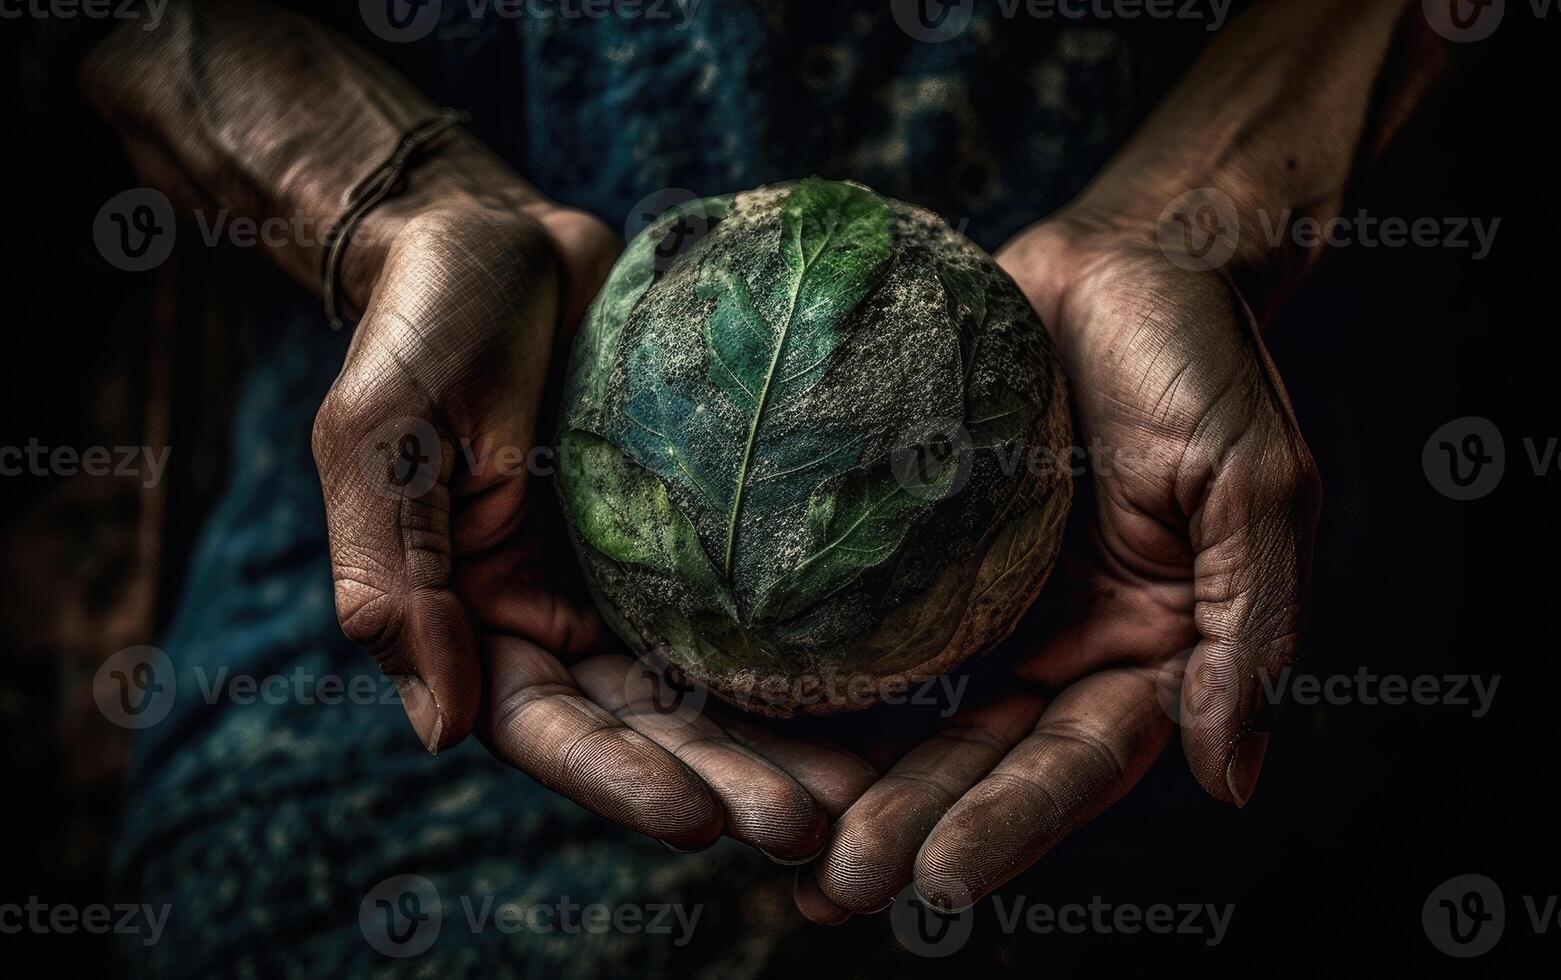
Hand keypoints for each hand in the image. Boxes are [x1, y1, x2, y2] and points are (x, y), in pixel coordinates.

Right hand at [310, 195, 865, 856]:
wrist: (495, 239)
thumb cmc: (419, 327)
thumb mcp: (377, 441)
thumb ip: (391, 577)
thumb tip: (442, 728)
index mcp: (481, 621)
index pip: (552, 730)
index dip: (623, 782)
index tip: (704, 822)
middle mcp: (564, 618)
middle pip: (652, 728)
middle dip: (730, 783)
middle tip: (820, 827)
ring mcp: (638, 577)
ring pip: (716, 681)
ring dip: (787, 740)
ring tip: (873, 786)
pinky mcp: (699, 527)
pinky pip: (759, 596)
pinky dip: (815, 643)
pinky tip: (886, 677)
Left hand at [794, 218, 1321, 918]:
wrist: (1124, 260)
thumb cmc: (1203, 358)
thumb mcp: (1255, 485)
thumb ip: (1248, 626)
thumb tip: (1232, 777)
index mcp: (1141, 649)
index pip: (1076, 761)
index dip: (1012, 823)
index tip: (939, 881)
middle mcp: (1053, 644)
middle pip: (975, 757)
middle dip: (908, 825)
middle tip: (831, 886)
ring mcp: (977, 601)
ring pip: (906, 710)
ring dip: (846, 781)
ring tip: (774, 848)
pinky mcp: (910, 551)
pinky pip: (854, 619)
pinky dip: (804, 677)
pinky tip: (739, 724)